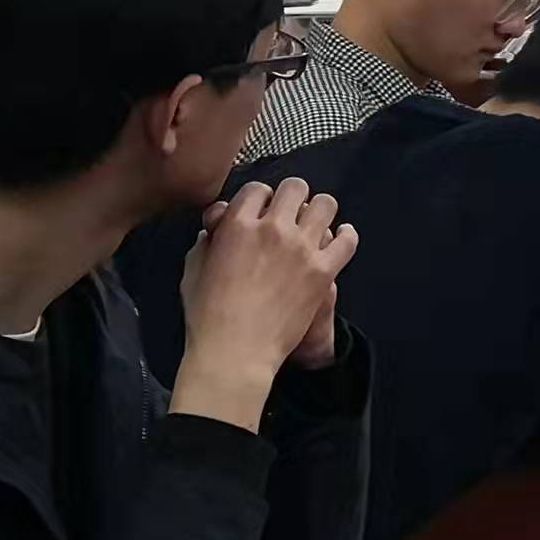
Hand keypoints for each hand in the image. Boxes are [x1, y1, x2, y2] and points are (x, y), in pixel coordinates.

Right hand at [175, 178, 356, 425]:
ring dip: (320, 210)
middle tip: (290, 213)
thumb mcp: (193, 271)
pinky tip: (341, 237)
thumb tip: (214, 231)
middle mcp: (272, 229)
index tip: (261, 211)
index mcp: (237, 225)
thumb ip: (205, 244)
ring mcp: (300, 248)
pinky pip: (346, 241)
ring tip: (316, 222)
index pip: (257, 189)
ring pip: (326, 205)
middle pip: (295, 188)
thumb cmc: (207, 316)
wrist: (235, 352)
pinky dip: (346, 236)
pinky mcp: (322, 271)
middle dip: (292, 197)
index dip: (260, 198)